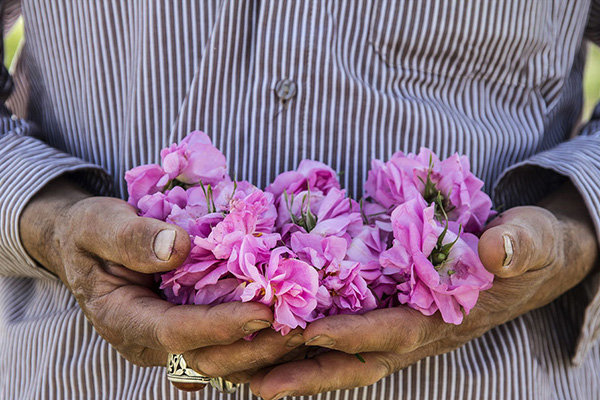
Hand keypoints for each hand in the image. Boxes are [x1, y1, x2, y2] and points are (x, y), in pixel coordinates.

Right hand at [19, 177, 303, 381]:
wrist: (85, 247)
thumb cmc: (90, 234)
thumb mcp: (99, 226)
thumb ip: (131, 238)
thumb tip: (179, 248)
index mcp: (125, 320)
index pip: (176, 333)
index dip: (221, 326)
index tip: (263, 313)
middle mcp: (151, 342)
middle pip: (208, 358)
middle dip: (254, 348)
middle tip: (299, 327)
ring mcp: (172, 343)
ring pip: (223, 361)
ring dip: (265, 351)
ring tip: (304, 328)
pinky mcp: (189, 334)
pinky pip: (227, 348)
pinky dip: (258, 341)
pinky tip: (288, 323)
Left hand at [249, 183, 597, 399]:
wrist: (523, 264)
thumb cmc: (528, 250)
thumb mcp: (534, 242)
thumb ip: (520, 244)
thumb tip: (497, 249)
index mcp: (445, 317)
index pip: (395, 330)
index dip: (355, 333)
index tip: (309, 330)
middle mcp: (413, 333)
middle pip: (352, 361)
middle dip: (303, 372)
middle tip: (250, 378)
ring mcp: (395, 330)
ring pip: (336, 357)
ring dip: (289, 366)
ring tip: (236, 370)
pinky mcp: (383, 318)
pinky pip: (337, 339)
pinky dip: (302, 347)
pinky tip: (266, 344)